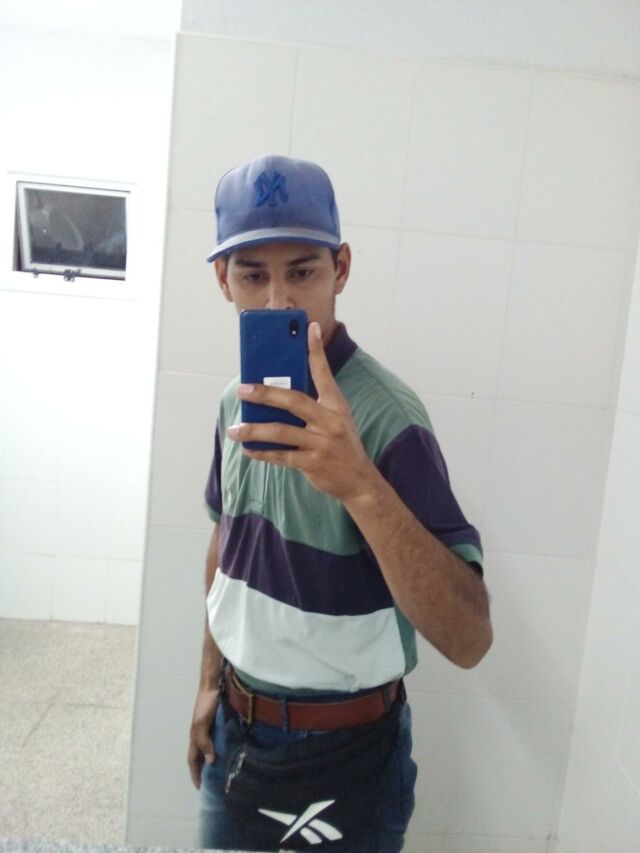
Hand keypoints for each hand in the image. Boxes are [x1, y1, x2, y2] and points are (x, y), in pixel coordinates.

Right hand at [187, 685, 218, 789]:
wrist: (213, 686)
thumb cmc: (205, 705)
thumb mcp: (202, 724)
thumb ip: (204, 742)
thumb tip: (210, 761)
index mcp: (195, 738)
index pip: (193, 760)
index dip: (195, 774)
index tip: (199, 788)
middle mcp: (202, 736)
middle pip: (201, 757)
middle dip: (204, 770)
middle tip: (214, 784)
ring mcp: (211, 730)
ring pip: (211, 750)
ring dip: (215, 761)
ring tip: (225, 772)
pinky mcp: (220, 724)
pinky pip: (220, 741)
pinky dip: (224, 749)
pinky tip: (232, 753)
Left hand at [227, 322, 376, 501]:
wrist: (358, 480)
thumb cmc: (341, 444)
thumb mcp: (336, 419)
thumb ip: (313, 405)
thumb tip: (276, 394)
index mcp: (336, 405)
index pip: (324, 373)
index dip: (316, 350)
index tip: (309, 328)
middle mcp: (330, 421)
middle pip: (293, 401)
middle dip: (265, 394)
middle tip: (242, 390)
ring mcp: (322, 443)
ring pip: (281, 432)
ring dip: (254, 430)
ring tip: (235, 429)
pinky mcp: (313, 463)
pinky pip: (281, 456)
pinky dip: (262, 453)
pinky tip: (248, 450)